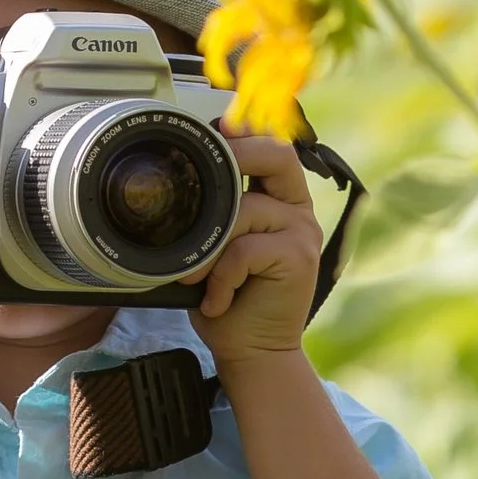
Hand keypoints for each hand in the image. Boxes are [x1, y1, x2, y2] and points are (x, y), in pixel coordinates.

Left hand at [194, 132, 319, 365]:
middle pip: (276, 155)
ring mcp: (302, 231)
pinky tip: (217, 300)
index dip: (245, 132)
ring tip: (194, 277)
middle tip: (199, 182)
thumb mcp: (214, 249)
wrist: (251, 352)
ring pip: (245, 210)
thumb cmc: (228, 300)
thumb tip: (176, 181)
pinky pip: (244, 250)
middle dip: (235, 157)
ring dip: (208, 246)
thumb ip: (212, 215)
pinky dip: (220, 276)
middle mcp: (297, 209)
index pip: (271, 148)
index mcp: (280, 200)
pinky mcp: (299, 258)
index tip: (217, 126)